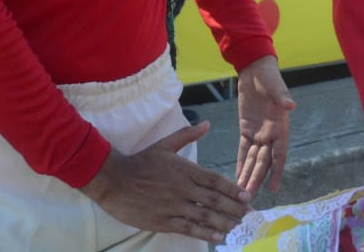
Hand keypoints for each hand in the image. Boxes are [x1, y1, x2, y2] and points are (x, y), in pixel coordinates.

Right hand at [79, 121, 249, 242]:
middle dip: (234, 208)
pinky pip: (189, 228)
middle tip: (249, 215)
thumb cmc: (140, 161)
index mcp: (185, 169)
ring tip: (239, 228)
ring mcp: (173, 205)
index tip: (246, 197)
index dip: (232, 189)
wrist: (114, 180)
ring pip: (204, 216)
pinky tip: (219, 237)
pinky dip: (205, 233)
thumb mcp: (164, 145)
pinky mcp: (164, 221)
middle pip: (214, 200)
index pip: (215, 180)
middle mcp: (182, 188)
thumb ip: (187, 135)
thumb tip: (206, 124)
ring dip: (224, 223)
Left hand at [234, 55, 294, 195]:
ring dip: (247, 174)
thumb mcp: (275, 86)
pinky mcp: (246, 128)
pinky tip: (236, 175)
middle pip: (263, 161)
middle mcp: (270, 134)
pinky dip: (240, 162)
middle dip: (256, 178)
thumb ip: (281, 97)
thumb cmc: (269, 77)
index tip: (274, 189)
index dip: (277, 172)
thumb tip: (290, 105)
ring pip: (252, 159)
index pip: (279, 154)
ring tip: (240, 192)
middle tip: (247, 196)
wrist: (256, 69)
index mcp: (280, 127)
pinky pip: (243, 149)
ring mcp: (258, 132)